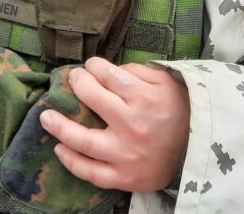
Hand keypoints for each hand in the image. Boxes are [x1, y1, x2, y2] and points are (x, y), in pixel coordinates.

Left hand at [39, 57, 189, 192]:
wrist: (198, 150)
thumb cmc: (181, 110)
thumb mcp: (166, 81)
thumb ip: (136, 71)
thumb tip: (106, 70)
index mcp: (144, 98)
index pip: (107, 75)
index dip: (94, 67)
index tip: (89, 66)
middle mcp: (132, 125)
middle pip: (92, 99)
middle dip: (77, 84)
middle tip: (71, 80)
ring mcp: (126, 154)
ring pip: (82, 140)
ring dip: (59, 126)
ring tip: (45, 116)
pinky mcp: (123, 177)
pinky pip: (90, 172)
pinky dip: (71, 161)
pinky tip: (59, 149)